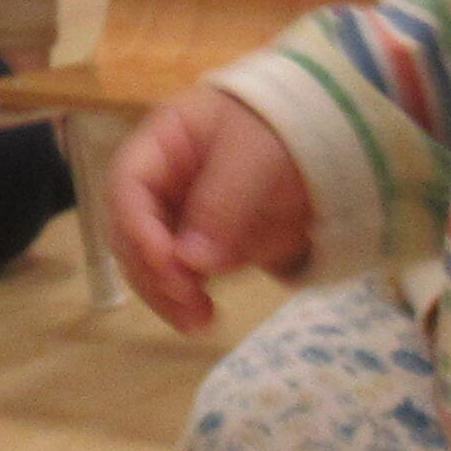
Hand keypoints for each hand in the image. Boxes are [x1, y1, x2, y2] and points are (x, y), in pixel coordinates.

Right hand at [106, 87, 316, 331]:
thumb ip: (224, 202)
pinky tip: (207, 317)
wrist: (323, 139)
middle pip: (130, 232)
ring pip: (151, 264)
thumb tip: (191, 262)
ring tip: (199, 321)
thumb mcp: (254, 153)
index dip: (137, 226)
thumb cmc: (281, 129)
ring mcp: (178, 218)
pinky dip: (188, 301)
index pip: (127, 185)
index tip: (166, 262)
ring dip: (166, 296)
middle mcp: (159, 186)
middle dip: (151, 271)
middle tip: (186, 301)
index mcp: (161, 146)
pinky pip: (184, 278)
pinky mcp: (201, 247)